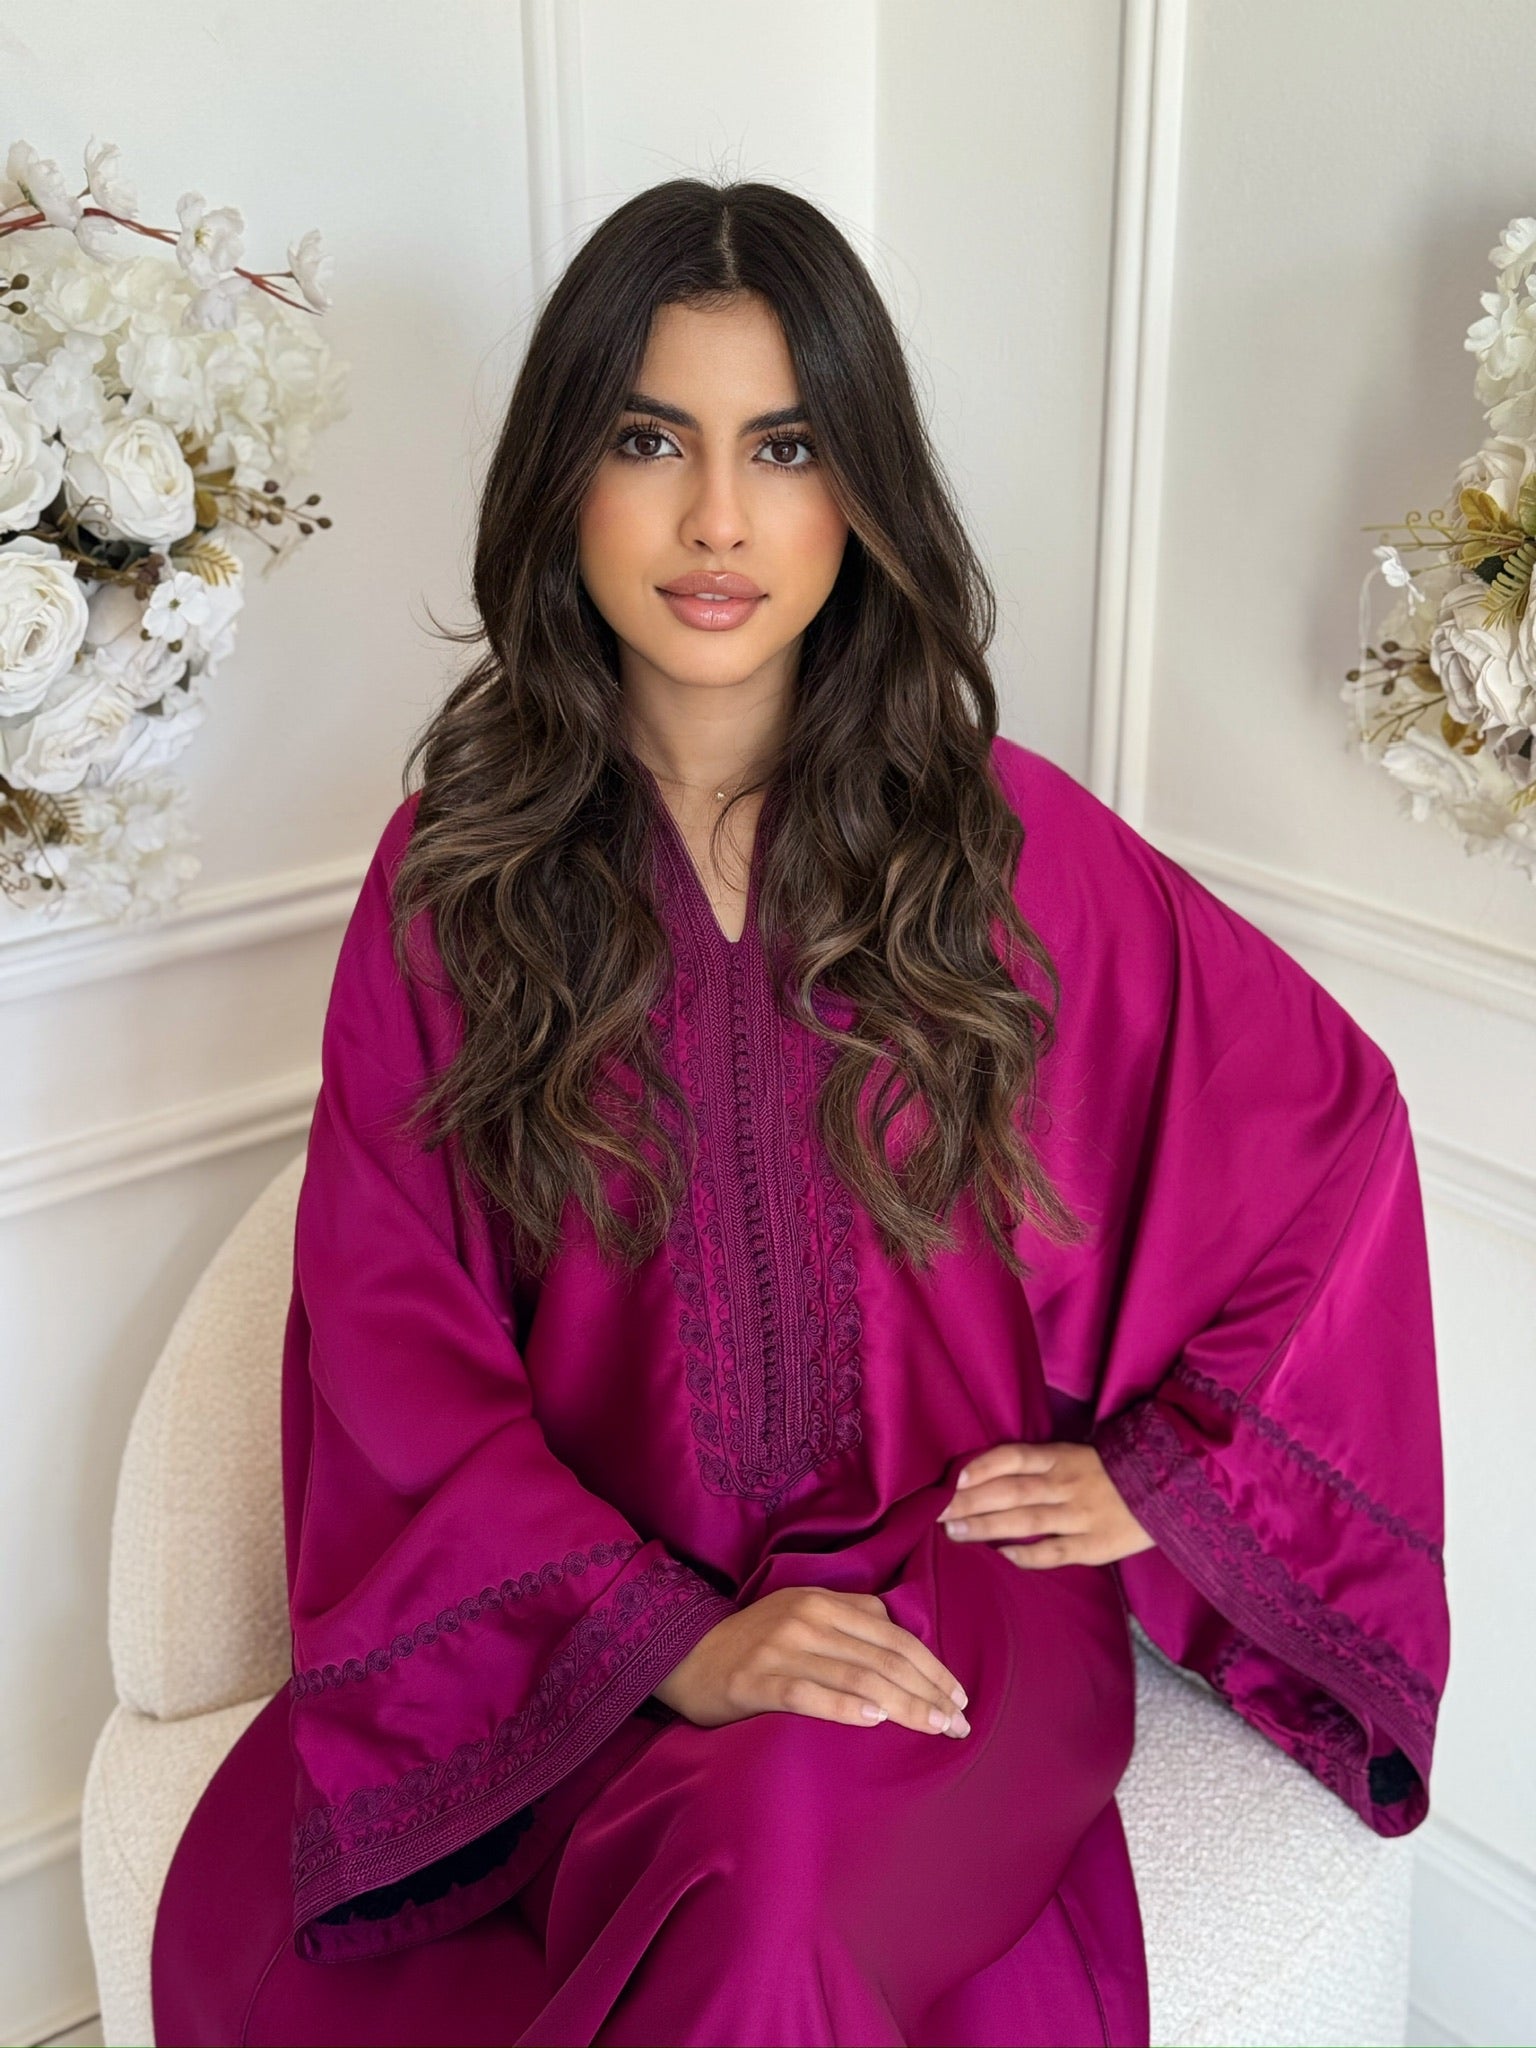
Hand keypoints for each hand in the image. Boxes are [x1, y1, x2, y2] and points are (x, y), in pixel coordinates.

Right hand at [651, 1586, 972, 1736]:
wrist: (685, 1656)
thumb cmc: (754, 1642)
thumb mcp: (802, 1614)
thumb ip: (850, 1617)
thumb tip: (900, 1632)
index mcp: (823, 1602)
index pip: (893, 1636)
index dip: (932, 1667)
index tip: (959, 1698)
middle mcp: (807, 1619)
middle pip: (883, 1658)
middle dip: (928, 1691)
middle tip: (959, 1723)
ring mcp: (783, 1649)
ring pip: (858, 1676)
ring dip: (904, 1704)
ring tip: (934, 1727)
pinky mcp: (759, 1680)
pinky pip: (810, 1694)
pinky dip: (846, 1706)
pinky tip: (875, 1720)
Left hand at [937, 1440, 1156, 1568]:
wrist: (1171, 1489)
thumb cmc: (1115, 1472)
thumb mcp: (1079, 1455)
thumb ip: (1041, 1464)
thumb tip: (990, 1472)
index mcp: (1063, 1457)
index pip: (1014, 1457)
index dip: (982, 1466)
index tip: (953, 1478)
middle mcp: (1066, 1484)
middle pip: (1010, 1491)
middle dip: (970, 1502)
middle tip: (937, 1511)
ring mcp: (1080, 1515)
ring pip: (1025, 1521)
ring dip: (986, 1527)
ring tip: (955, 1532)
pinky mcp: (1095, 1545)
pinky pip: (1056, 1551)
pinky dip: (1028, 1554)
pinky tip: (1004, 1555)